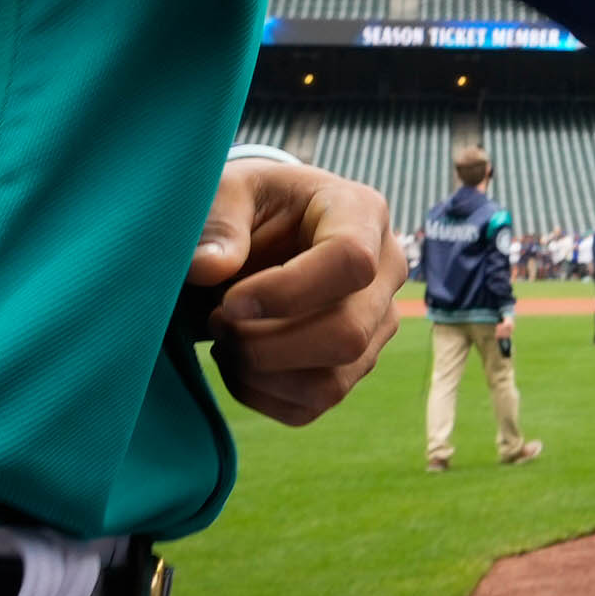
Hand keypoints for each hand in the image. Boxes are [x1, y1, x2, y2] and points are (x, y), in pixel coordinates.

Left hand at [186, 156, 406, 427]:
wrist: (259, 232)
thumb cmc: (249, 205)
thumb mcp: (228, 190)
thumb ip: (217, 221)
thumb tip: (209, 268)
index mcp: (361, 213)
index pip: (351, 262)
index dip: (287, 292)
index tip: (230, 301)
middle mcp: (385, 271)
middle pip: (348, 334)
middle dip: (266, 344)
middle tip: (217, 321)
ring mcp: (376, 324)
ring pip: (333, 381)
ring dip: (260, 373)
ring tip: (224, 340)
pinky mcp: (354, 365)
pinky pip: (314, 405)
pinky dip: (261, 395)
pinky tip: (236, 362)